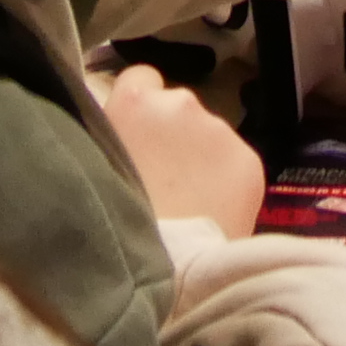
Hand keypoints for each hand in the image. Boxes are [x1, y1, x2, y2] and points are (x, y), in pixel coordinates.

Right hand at [92, 62, 265, 237]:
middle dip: (172, 136)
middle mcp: (181, 103)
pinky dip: (226, 181)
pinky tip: (211, 211)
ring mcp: (219, 130)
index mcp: (135, 101)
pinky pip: (234, 163)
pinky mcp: (249, 160)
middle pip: (177, 110)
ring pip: (208, 137)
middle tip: (161, 180)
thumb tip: (119, 134)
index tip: (136, 138)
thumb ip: (109, 138)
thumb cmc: (115, 222)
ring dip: (199, 159)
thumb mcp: (96, 166)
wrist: (168, 268)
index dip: (138, 109)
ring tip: (187, 203)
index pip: (140, 78)